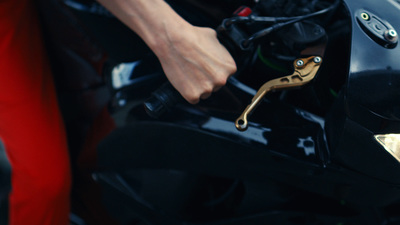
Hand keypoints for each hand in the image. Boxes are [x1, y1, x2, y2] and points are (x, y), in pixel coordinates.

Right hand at [97, 0, 236, 103]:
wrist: (169, 38)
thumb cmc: (189, 35)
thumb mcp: (213, 37)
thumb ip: (221, 50)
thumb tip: (221, 53)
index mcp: (228, 66)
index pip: (227, 74)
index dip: (216, 70)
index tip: (208, 66)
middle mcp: (220, 79)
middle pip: (216, 85)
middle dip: (207, 77)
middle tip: (195, 67)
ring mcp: (206, 89)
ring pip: (203, 92)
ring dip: (197, 84)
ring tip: (187, 69)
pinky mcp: (191, 95)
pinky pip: (192, 97)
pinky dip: (186, 89)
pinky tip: (182, 76)